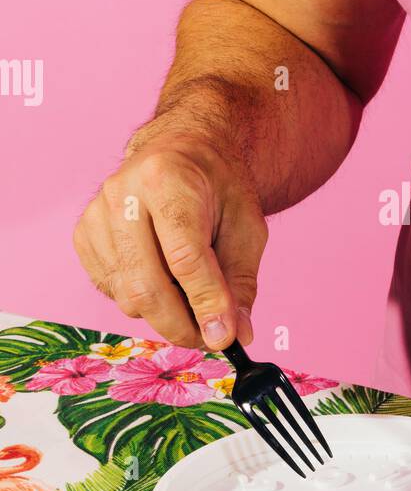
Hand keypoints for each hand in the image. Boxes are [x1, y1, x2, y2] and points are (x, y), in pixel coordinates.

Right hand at [73, 127, 267, 350]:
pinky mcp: (83, 235)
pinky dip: (141, 299)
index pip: (185, 257)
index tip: (224, 338)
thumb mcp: (247, 226)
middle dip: (181, 324)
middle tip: (209, 338)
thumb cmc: (217, 189)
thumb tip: (235, 336)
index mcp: (168, 180)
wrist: (181, 152)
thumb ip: (240, 282)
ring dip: (164, 313)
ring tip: (191, 293)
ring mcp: (96, 215)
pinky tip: (162, 274)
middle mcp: (124, 194)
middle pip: (147, 284)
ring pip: (127, 296)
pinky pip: (112, 291)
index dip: (206, 303)